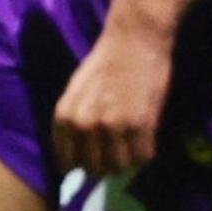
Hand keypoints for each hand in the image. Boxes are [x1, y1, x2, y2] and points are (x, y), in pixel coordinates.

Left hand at [55, 21, 171, 179]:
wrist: (134, 42)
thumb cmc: (104, 65)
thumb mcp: (76, 93)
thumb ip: (75, 122)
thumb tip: (79, 155)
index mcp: (65, 117)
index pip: (67, 162)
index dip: (80, 167)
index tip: (91, 166)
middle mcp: (84, 125)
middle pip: (95, 169)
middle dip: (107, 166)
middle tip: (118, 153)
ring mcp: (113, 126)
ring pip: (120, 166)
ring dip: (128, 160)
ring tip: (133, 143)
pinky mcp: (141, 124)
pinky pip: (144, 156)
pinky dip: (146, 152)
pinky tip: (146, 137)